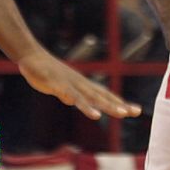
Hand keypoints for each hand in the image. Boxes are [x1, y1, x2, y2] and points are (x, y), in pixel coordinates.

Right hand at [17, 49, 140, 119]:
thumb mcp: (60, 86)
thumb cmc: (46, 72)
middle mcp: (80, 84)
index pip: (105, 95)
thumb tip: (70, 100)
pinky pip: (68, 94)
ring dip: (102, 104)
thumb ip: (66, 94)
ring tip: (117, 113)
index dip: (119, 102)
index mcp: (82, 86)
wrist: (33, 57)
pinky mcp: (57, 84)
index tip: (136, 110)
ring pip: (88, 96)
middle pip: (101, 96)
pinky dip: (78, 102)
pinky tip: (86, 110)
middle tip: (134, 112)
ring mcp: (69, 84)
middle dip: (117, 105)